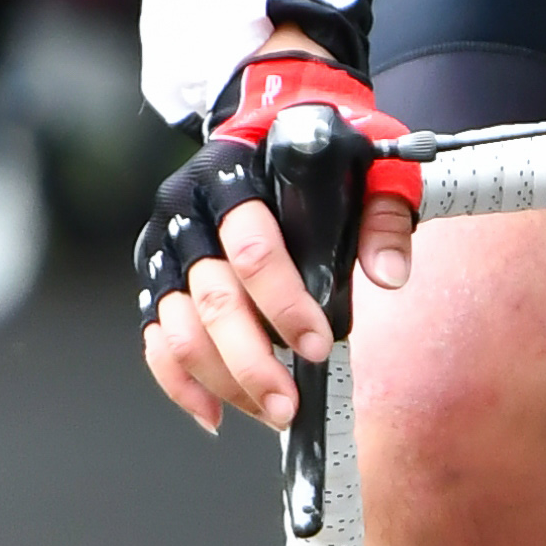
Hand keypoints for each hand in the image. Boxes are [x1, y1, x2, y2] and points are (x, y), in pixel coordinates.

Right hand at [135, 42, 415, 435]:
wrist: (264, 131)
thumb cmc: (316, 158)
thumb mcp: (364, 168)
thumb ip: (383, 215)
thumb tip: (389, 274)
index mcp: (233, 176)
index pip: (252, 247)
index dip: (284, 303)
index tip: (317, 345)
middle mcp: (187, 212)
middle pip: (212, 298)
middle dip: (252, 361)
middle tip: (289, 404)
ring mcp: (165, 248)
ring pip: (180, 328)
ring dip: (223, 381)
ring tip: (270, 412)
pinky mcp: (155, 278)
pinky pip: (156, 341)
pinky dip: (181, 385)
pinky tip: (217, 414)